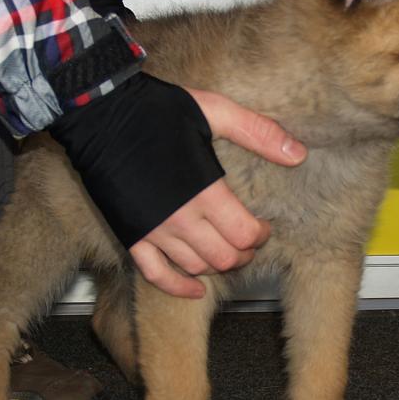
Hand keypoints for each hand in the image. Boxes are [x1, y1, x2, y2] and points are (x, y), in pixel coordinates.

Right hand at [129, 89, 306, 297]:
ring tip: (225, 253)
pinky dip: (178, 287)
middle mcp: (180, 218)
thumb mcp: (214, 112)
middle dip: (244, 254)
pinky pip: (156, 275)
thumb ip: (258, 133)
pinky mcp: (131, 235)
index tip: (262, 227)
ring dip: (217, 266)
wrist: (100, 115)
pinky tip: (195, 288)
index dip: (260, 236)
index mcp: (205, 190)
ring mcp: (153, 231)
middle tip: (249, 243)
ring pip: (196, 268)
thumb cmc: (157, 111)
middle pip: (224, 258)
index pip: (244, 234)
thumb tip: (298, 154)